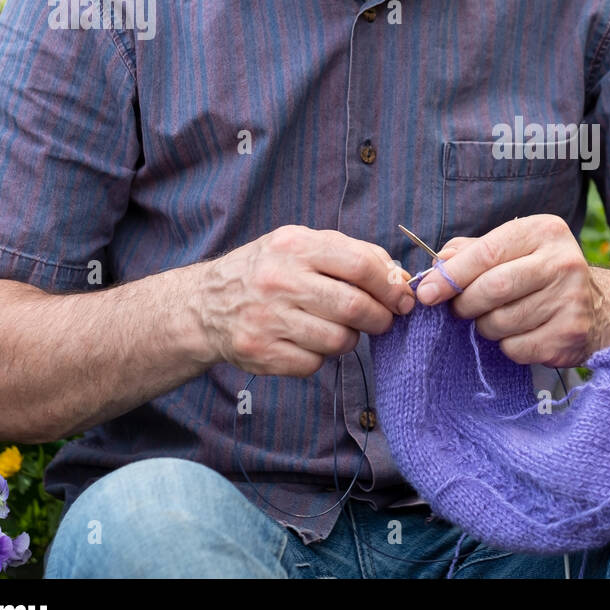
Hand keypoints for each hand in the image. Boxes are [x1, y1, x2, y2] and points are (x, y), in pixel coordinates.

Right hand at [194, 225, 413, 376]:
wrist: (206, 304)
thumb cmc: (270, 270)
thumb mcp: (304, 245)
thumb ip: (354, 255)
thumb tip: (400, 279)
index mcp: (295, 246)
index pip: (360, 265)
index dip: (391, 286)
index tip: (403, 299)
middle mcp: (279, 280)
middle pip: (354, 307)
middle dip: (380, 318)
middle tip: (383, 320)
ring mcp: (268, 318)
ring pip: (339, 340)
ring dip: (350, 339)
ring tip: (339, 328)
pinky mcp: (261, 352)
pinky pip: (315, 364)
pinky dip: (321, 357)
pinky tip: (308, 342)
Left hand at [414, 214, 601, 367]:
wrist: (599, 309)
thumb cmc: (542, 275)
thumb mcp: (515, 249)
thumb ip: (474, 251)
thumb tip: (437, 264)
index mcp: (545, 231)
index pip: (486, 252)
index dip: (451, 275)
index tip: (426, 292)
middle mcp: (563, 262)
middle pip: (491, 288)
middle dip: (465, 304)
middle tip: (461, 309)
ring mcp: (570, 300)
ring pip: (500, 322)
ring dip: (486, 326)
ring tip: (499, 318)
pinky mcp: (569, 335)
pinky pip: (515, 347)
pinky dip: (507, 345)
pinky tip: (523, 333)